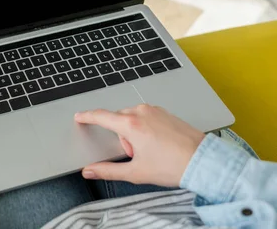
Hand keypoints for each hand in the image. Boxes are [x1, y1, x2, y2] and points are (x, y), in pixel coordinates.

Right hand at [74, 104, 204, 186]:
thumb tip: (90, 171)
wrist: (203, 161)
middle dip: (121, 137)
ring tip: (150, 151)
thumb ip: (108, 170)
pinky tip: (158, 144)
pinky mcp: (165, 112)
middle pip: (118, 121)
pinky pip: (146, 117)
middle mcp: (141, 112)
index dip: (87, 117)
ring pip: (132, 119)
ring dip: (133, 133)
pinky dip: (145, 129)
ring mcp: (154, 110)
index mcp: (131, 125)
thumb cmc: (173, 166)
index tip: (79, 116)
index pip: (101, 116)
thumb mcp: (135, 172)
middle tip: (136, 155)